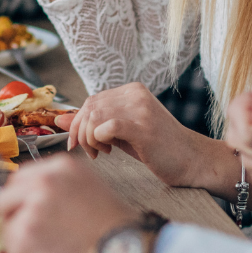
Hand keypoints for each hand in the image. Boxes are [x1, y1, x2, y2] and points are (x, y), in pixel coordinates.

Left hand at [0, 154, 137, 252]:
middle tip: (38, 237)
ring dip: (23, 241)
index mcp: (62, 166)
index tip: (36, 216)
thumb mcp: (91, 189)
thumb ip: (61, 188)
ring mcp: (34, 204)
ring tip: (53, 250)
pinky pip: (12, 249)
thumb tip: (32, 200)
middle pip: (6, 197)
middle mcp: (45, 179)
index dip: (26, 201)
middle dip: (18, 218)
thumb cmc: (117, 230)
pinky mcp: (27, 232)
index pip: (22, 178)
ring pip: (7, 224)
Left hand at [59, 83, 220, 187]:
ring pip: (94, 117)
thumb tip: (58, 118)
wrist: (193, 161)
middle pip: (90, 107)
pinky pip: (106, 127)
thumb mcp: (121, 133)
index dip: (77, 122)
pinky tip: (109, 152)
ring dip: (89, 139)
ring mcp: (140, 108)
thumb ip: (92, 124)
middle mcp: (135, 94)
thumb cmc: (158, 148)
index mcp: (132, 91)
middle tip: (90, 151)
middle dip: (80, 132)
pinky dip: (99, 140)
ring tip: (101, 153)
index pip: (91, 100)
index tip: (76, 143)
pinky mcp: (143, 126)